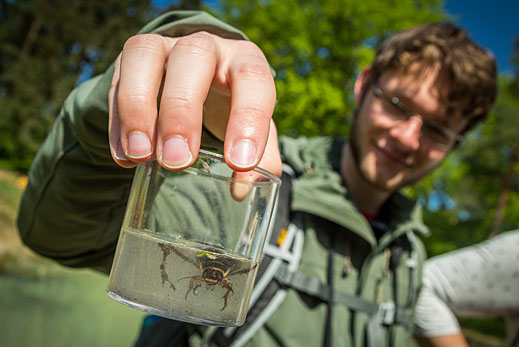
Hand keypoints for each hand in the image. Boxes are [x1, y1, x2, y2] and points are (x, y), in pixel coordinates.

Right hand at [108, 31, 280, 174]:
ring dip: (139, 110)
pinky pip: (118, 80)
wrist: (196, 79)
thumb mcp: (253, 128)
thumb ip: (261, 158)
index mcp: (245, 60)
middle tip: (177, 161)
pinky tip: (124, 157)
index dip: (247, 119)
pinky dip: (118, 120)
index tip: (238, 162)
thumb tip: (243, 189)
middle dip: (182, 112)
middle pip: (194, 57)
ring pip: (147, 57)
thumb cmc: (230, 106)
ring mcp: (166, 46)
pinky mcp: (133, 58)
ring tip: (142, 156)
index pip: (253, 79)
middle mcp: (206, 46)